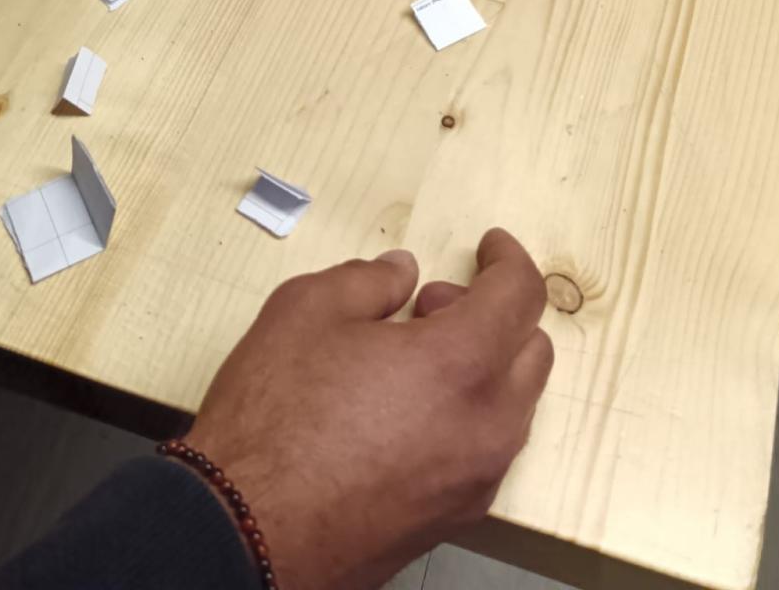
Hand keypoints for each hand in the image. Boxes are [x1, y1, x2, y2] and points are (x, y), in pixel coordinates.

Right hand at [188, 228, 553, 589]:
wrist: (246, 534)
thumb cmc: (274, 418)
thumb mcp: (307, 311)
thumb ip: (367, 280)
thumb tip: (402, 275)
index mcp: (462, 364)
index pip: (520, 295)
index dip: (509, 258)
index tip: (489, 245)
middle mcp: (486, 427)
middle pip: (532, 351)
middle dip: (495, 314)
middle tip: (430, 306)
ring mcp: (474, 482)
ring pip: (514, 407)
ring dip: (484, 368)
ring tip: (408, 361)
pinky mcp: (451, 520)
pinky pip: (485, 452)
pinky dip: (468, 415)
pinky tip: (402, 413)